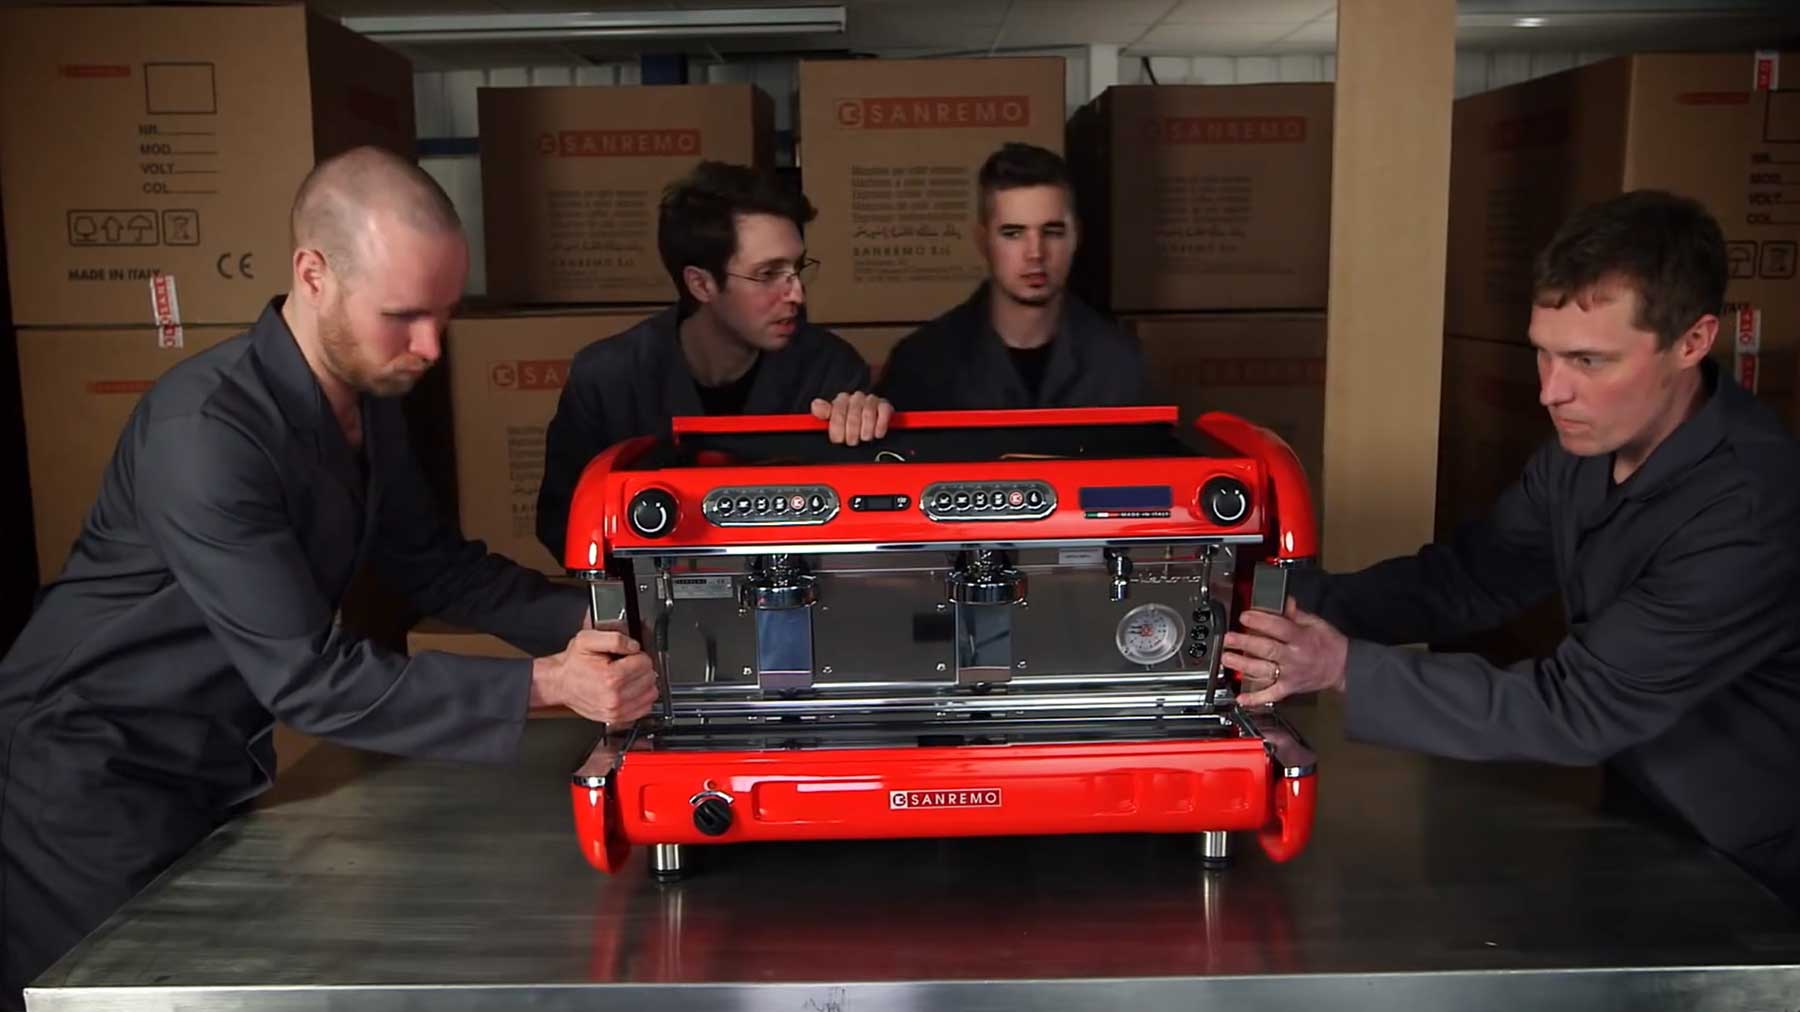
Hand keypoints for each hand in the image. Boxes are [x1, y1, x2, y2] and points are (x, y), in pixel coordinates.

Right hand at [531, 629, 658, 725]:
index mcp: (611, 677)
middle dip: (641, 668)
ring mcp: (616, 711)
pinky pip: (644, 708)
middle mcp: (615, 697)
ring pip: (650, 694)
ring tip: (629, 677)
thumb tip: (634, 646)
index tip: (628, 655)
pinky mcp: (616, 718)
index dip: (638, 655)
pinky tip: (631, 689)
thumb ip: (615, 639)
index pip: (645, 663)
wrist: (560, 683)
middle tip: (627, 665)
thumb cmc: (573, 664)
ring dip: (644, 683)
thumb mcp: (588, 640)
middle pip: (649, 678)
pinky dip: (642, 698)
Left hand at [810, 392, 892, 445]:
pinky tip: (877, 433)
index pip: (837, 410)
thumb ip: (823, 412)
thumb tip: (817, 405)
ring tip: (864, 438)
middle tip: (851, 442)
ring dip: (866, 430)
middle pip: (853, 414)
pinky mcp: (884, 405)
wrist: (870, 419)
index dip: (837, 427)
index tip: (838, 439)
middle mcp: (856, 398)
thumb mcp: (832, 420)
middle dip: (852, 432)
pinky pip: (883, 412)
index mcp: (841, 400)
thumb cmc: (848, 422)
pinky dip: (880, 424)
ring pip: (868, 413)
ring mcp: (871, 401)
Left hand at [1221, 598, 1349, 706]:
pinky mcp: (1288, 688)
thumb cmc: (1329, 644)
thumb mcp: (1316, 623)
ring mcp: (1290, 674)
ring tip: (1227, 659)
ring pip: (1264, 671)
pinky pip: (1271, 695)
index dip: (1261, 622)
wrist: (1343, 668)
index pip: (1278, 628)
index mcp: (1301, 638)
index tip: (1245, 616)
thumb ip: (1296, 614)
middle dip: (1245, 643)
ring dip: (1243, 666)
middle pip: (1267, 650)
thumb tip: (1283, 601)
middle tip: (1229, 638)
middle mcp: (1294, 658)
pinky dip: (1255, 698)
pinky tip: (1241, 698)